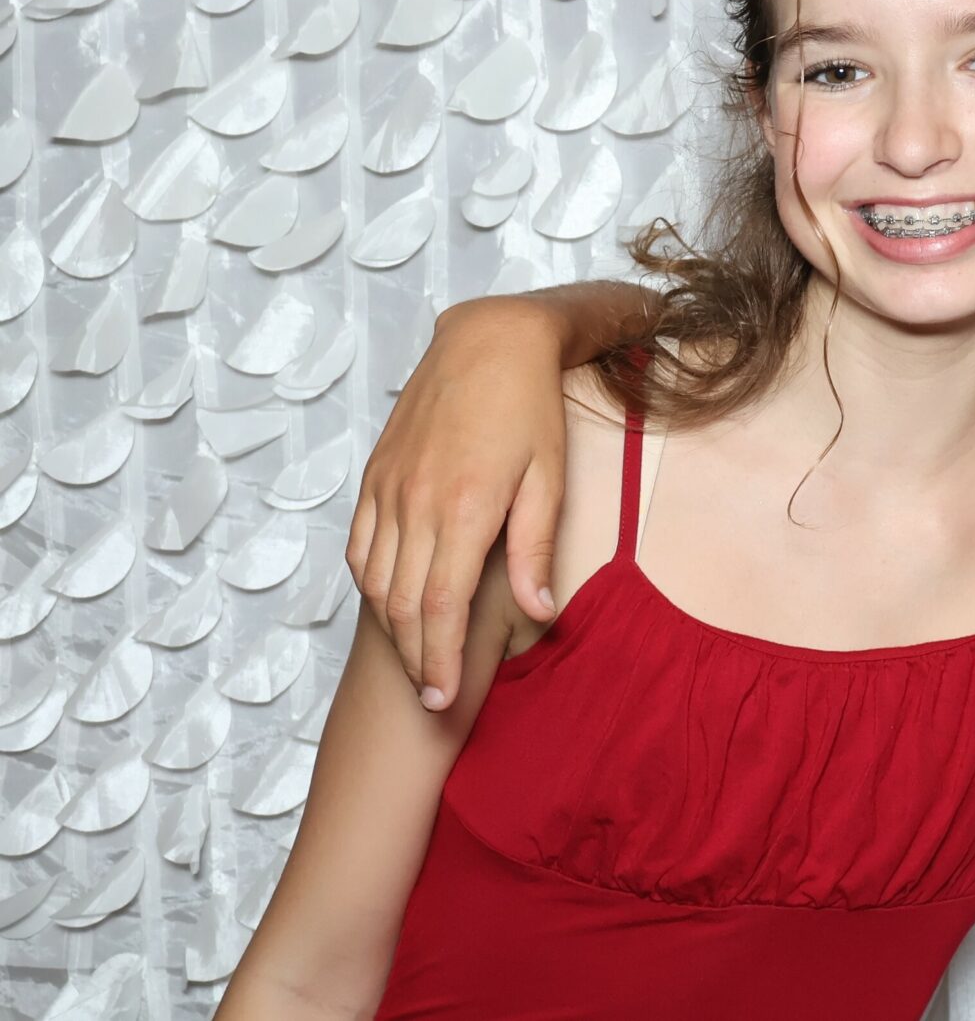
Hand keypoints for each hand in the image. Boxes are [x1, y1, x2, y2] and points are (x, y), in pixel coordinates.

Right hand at [347, 299, 569, 709]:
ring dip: (391, 629)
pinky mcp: (375, 476)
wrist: (487, 342)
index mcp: (462, 509)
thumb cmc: (530, 410)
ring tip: (415, 660)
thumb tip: (539, 613)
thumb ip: (537, 547)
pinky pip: (360, 545)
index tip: (443, 696)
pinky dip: (370, 584)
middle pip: (401, 605)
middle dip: (414, 658)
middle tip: (431, 697)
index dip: (438, 659)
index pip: (439, 606)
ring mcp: (388, 489)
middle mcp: (414, 503)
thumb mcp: (549, 477)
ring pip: (374, 580)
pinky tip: (389, 603)